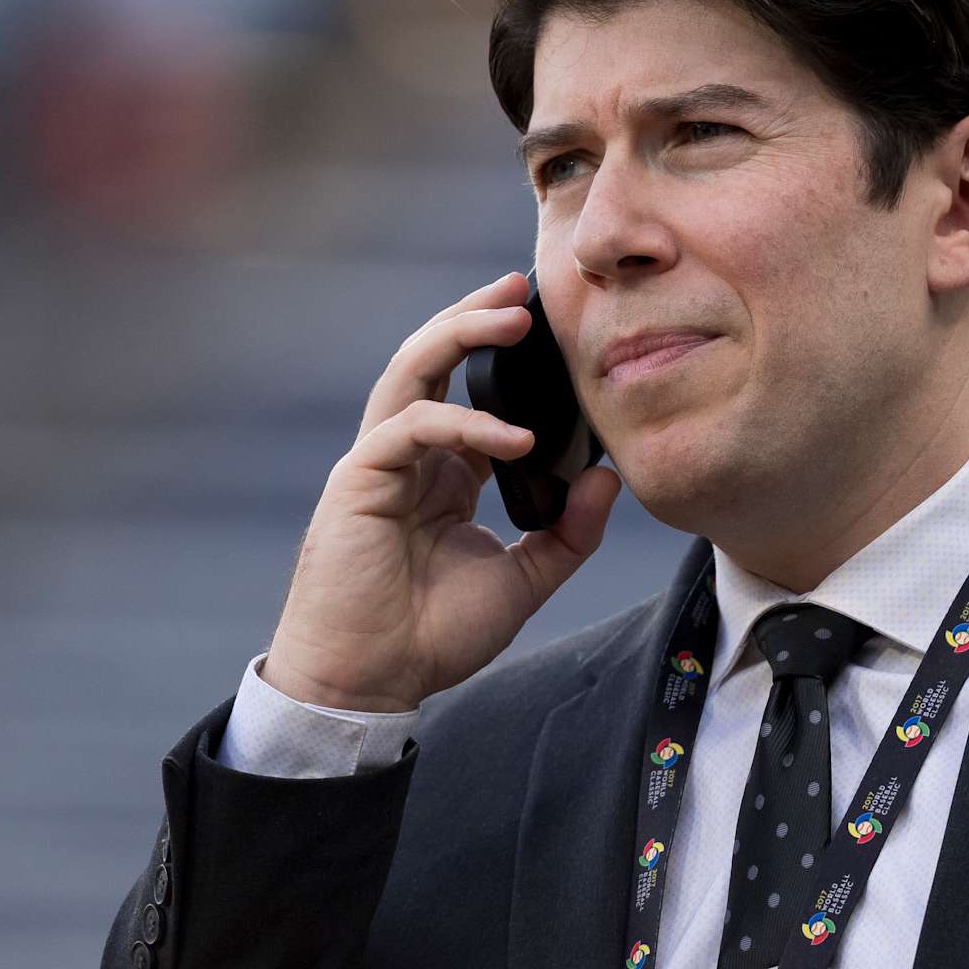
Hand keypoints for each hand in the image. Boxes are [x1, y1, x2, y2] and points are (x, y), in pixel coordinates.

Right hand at [261, 271, 621, 711]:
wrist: (372, 681)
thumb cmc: (434, 635)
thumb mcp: (524, 578)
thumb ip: (569, 532)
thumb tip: (607, 478)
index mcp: (444, 474)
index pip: (475, 393)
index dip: (510, 360)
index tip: (556, 332)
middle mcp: (411, 456)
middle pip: (435, 361)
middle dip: (476, 316)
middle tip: (524, 287)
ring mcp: (381, 462)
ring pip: (412, 371)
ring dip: (460, 334)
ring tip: (512, 316)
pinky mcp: (360, 478)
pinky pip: (412, 426)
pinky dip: (463, 422)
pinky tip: (514, 439)